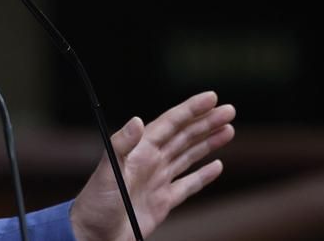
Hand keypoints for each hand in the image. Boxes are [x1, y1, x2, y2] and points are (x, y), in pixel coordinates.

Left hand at [68, 91, 234, 240]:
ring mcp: (158, 181)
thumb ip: (122, 145)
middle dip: (206, 122)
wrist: (94, 235)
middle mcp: (151, 161)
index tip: (212, 97)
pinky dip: (203, 175)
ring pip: (189, 156)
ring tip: (228, 130)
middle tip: (229, 110)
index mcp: (140, 150)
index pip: (171, 123)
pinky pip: (188, 185)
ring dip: (208, 143)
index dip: (191, 109)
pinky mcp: (163, 202)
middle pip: (184, 136)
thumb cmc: (95, 203)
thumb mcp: (107, 171)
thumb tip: (137, 120)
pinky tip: (217, 166)